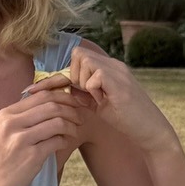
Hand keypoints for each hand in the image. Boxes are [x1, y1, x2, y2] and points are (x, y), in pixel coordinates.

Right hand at [0, 83, 93, 185]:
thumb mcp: (3, 132)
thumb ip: (21, 118)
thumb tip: (49, 104)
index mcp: (6, 114)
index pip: (40, 95)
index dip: (62, 96)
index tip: (72, 102)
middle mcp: (12, 123)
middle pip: (51, 105)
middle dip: (71, 109)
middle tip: (79, 117)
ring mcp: (21, 140)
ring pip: (57, 122)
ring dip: (71, 126)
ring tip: (74, 131)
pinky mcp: (31, 157)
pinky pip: (57, 141)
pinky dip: (65, 141)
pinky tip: (65, 143)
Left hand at [26, 38, 178, 155]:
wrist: (151, 131)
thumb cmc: (126, 119)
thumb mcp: (98, 104)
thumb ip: (82, 93)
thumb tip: (63, 88)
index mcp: (108, 68)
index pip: (77, 60)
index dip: (56, 75)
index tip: (34, 90)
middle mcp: (113, 65)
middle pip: (78, 54)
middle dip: (73, 75)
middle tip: (84, 94)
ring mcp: (118, 71)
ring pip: (84, 61)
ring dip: (83, 82)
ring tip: (96, 97)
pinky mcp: (120, 82)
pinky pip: (95, 75)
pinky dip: (93, 89)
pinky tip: (104, 100)